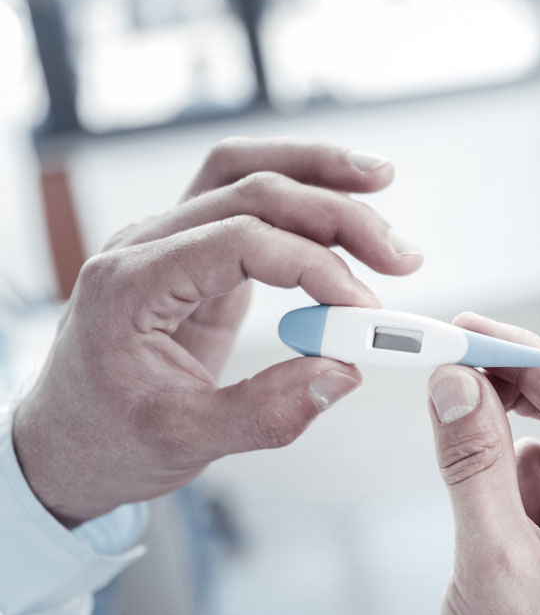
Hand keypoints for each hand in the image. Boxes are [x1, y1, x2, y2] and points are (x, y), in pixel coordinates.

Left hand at [14, 138, 420, 526]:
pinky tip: (342, 199)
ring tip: (381, 181)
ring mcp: (166, 242)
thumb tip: (345, 373)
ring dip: (317, 174)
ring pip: (244, 171)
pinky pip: (245, 197)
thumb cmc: (108, 441)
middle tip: (400, 256)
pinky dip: (298, 188)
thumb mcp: (186, 441)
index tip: (365, 312)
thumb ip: (268, 410)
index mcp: (129, 285)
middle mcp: (143, 246)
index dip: (314, 267)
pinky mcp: (193, 254)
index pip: (239, 241)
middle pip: (250, 189)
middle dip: (335, 213)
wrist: (65, 443)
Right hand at [427, 314, 539, 614]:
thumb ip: (471, 459)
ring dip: (496, 471)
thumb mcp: (489, 560)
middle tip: (443, 367)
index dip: (523, 355)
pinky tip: (486, 559)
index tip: (462, 328)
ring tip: (478, 545)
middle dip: (508, 399)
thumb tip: (452, 377)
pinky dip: (499, 503)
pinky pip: (535, 493)